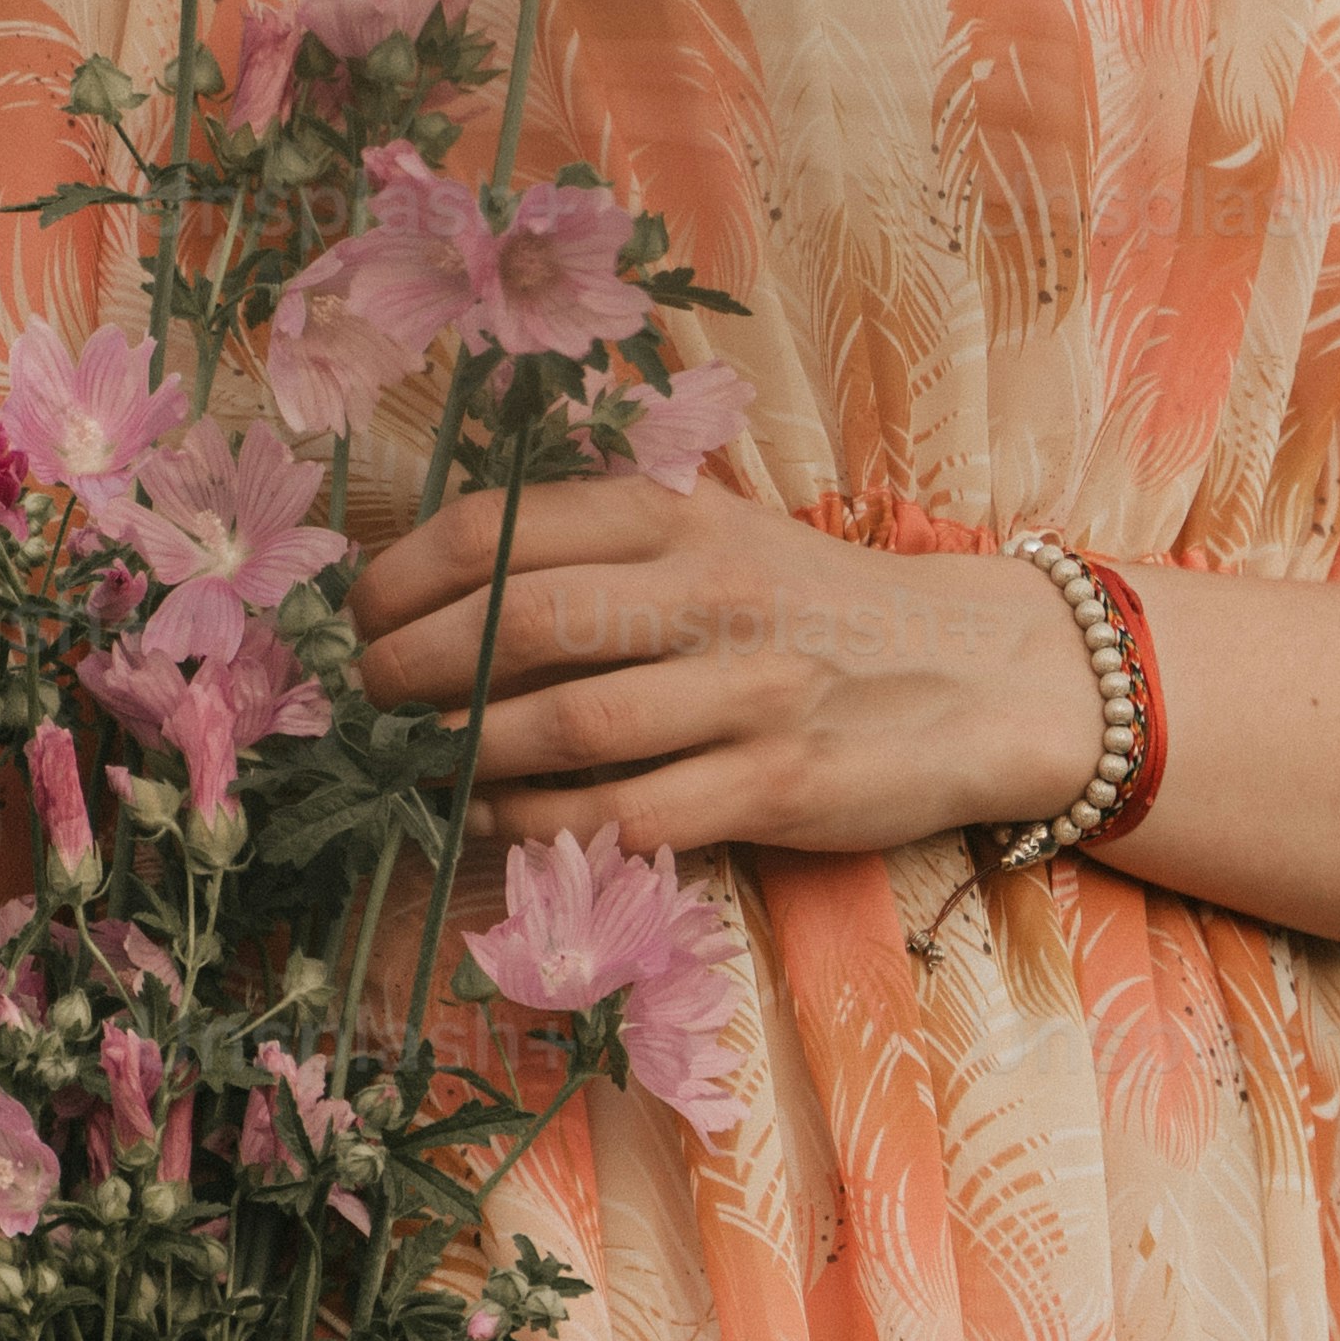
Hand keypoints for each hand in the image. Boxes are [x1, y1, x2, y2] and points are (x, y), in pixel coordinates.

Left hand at [347, 473, 1102, 861]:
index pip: (505, 527)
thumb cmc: (817, 606)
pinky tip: (501, 821)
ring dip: (468, 752)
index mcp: (680, 516)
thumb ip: (604, 547)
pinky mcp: (776, 784)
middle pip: (519, 621)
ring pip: (566, 723)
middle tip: (374, 700)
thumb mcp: (720, 535)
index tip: (361, 618)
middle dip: (415, 667)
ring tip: (424, 763)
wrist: (979, 670)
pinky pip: (628, 812)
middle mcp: (711, 591)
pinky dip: (544, 824)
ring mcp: (747, 689)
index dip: (406, 576)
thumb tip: (439, 585)